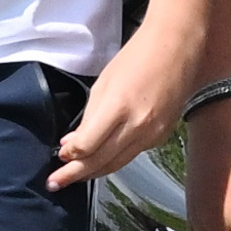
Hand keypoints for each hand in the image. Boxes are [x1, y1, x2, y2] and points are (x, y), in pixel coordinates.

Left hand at [48, 29, 194, 190]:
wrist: (176, 47)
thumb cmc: (137, 57)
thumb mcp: (103, 83)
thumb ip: (89, 117)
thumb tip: (73, 142)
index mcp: (119, 107)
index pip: (87, 145)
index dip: (70, 154)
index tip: (59, 156)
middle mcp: (138, 125)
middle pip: (101, 161)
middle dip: (75, 175)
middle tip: (54, 183)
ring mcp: (153, 133)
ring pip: (118, 163)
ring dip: (94, 172)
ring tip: (74, 178)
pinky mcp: (162, 136)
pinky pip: (133, 154)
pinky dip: (114, 159)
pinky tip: (101, 160)